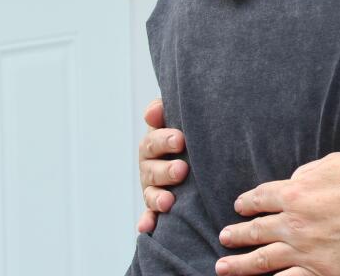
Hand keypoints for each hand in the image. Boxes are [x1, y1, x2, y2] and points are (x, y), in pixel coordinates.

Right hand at [136, 98, 188, 232]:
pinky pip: (149, 215)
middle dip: (166, 170)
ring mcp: (152, 187)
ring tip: (168, 202)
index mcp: (153, 144)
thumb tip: (153, 111)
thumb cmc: (187, 132)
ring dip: (158, 198)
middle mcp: (150, 166)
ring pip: (151, 193)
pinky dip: (147, 221)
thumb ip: (163, 112)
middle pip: (152, 169)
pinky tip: (146, 228)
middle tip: (182, 170)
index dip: (164, 140)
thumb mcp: (177, 119)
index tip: (181, 140)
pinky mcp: (156, 206)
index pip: (153, 141)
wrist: (193, 152)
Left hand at [214, 152, 339, 275]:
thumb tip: (293, 180)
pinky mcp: (322, 271)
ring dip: (239, 264)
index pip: (261, 198)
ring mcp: (306, 250)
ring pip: (262, 260)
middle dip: (236, 234)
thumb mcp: (334, 162)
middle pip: (256, 230)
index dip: (247, 203)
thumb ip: (307, 172)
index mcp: (296, 192)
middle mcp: (294, 223)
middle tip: (224, 237)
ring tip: (222, 267)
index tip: (240, 207)